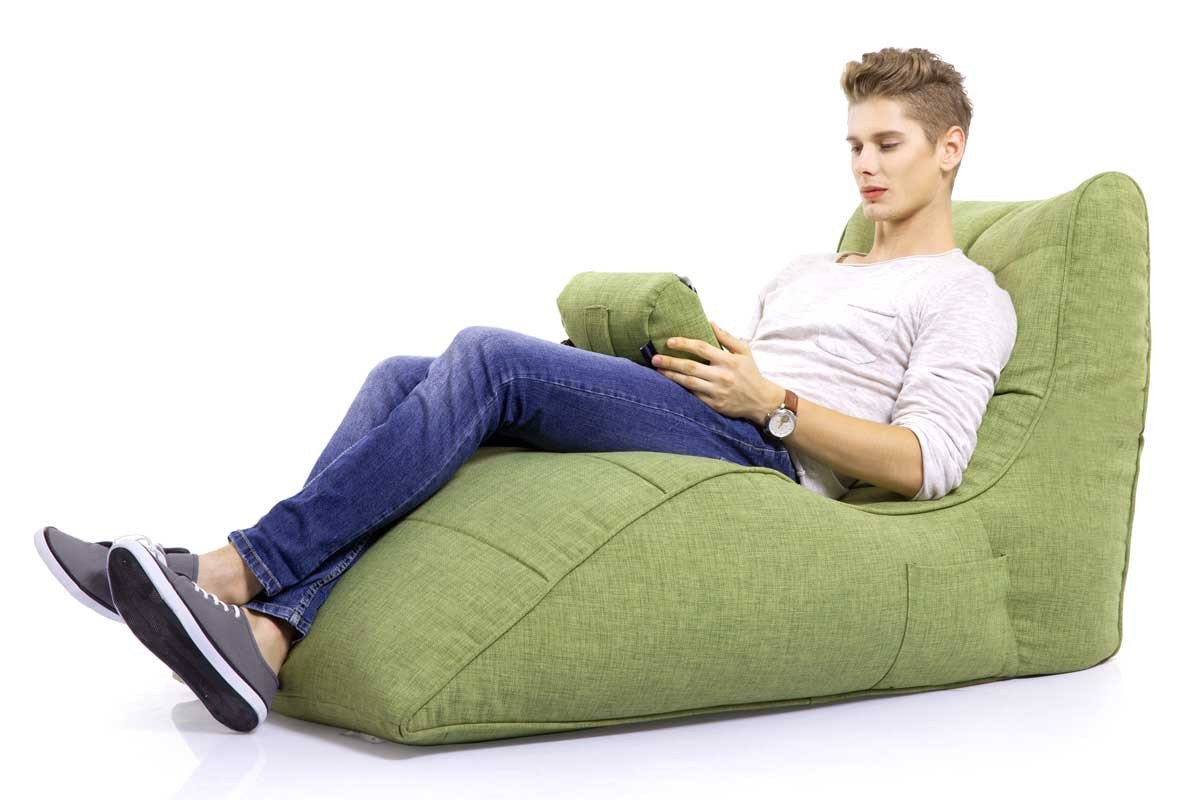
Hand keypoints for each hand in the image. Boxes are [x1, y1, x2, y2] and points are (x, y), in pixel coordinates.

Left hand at [651, 320, 776, 422]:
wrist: (761, 401)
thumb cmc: (750, 373)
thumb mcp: (744, 351)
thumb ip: (726, 337)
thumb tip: (710, 322)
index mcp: (728, 361)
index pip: (702, 348)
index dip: (684, 343)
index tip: (669, 341)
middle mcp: (722, 376)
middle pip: (691, 367)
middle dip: (671, 362)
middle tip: (655, 358)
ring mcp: (717, 392)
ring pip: (689, 383)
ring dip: (671, 376)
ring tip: (658, 370)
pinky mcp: (715, 405)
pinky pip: (694, 396)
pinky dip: (681, 390)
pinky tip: (669, 384)